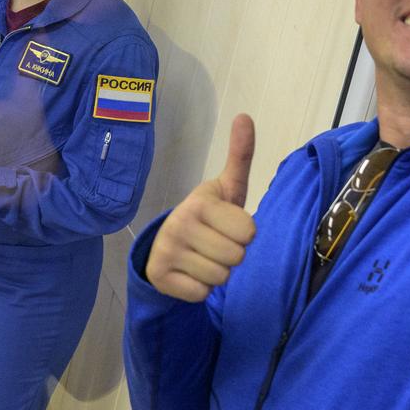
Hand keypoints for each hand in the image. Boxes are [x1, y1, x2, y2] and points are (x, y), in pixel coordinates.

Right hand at [144, 113, 255, 301]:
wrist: (167, 244)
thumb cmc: (207, 216)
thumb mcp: (226, 188)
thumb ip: (240, 155)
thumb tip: (245, 115)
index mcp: (200, 202)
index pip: (249, 232)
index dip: (243, 233)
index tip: (226, 225)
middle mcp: (180, 224)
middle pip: (237, 257)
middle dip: (231, 254)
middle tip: (214, 243)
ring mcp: (167, 251)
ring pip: (220, 277)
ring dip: (216, 272)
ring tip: (202, 257)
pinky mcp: (160, 277)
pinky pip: (201, 293)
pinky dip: (199, 288)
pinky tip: (189, 272)